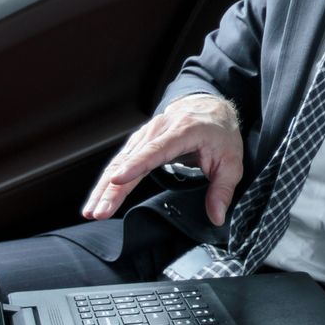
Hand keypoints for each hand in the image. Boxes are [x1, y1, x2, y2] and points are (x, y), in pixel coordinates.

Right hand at [81, 94, 242, 224]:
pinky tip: (98, 198)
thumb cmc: (220, 133)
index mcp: (184, 131)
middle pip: (130, 160)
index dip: (136, 165)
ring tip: (92, 211)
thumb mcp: (232, 162)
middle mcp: (160, 129)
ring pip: (119, 161)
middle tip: (99, 212)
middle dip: (112, 188)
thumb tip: (216, 217)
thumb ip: (223, 190)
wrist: (210, 107)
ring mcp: (146, 134)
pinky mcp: (139, 141)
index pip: (157, 150)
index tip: (118, 179)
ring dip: (103, 187)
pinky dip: (107, 180)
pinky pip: (119, 161)